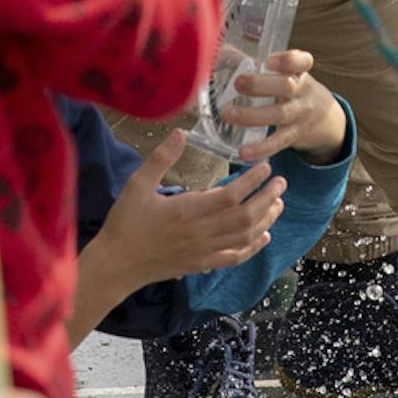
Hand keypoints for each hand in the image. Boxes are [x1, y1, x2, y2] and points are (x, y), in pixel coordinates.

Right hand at [91, 130, 287, 290]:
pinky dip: (252, 248)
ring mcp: (203, 251)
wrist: (116, 264)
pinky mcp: (201, 264)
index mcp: (187, 210)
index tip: (266, 166)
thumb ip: (161, 159)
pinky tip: (264, 237)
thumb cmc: (126, 222)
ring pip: (244, 237)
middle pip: (244, 216)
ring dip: (266, 220)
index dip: (252, 181)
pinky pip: (234, 258)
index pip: (230, 196)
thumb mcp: (137, 185)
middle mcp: (200, 232)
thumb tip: (181, 132)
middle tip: (282, 182)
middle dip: (267, 198)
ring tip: (279, 203)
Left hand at [219, 51, 347, 164]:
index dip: (287, 60)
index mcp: (300, 73)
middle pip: (286, 86)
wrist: (326, 119)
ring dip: (253, 116)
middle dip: (260, 85)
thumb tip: (222, 56)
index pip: (301, 62)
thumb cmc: (296, 91)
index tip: (269, 61)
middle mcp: (303, 92)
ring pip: (279, 114)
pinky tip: (244, 152)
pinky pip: (278, 142)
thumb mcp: (291, 75)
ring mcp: (301, 114)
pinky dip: (261, 148)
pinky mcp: (295, 135)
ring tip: (229, 114)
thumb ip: (264, 68)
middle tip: (238, 83)